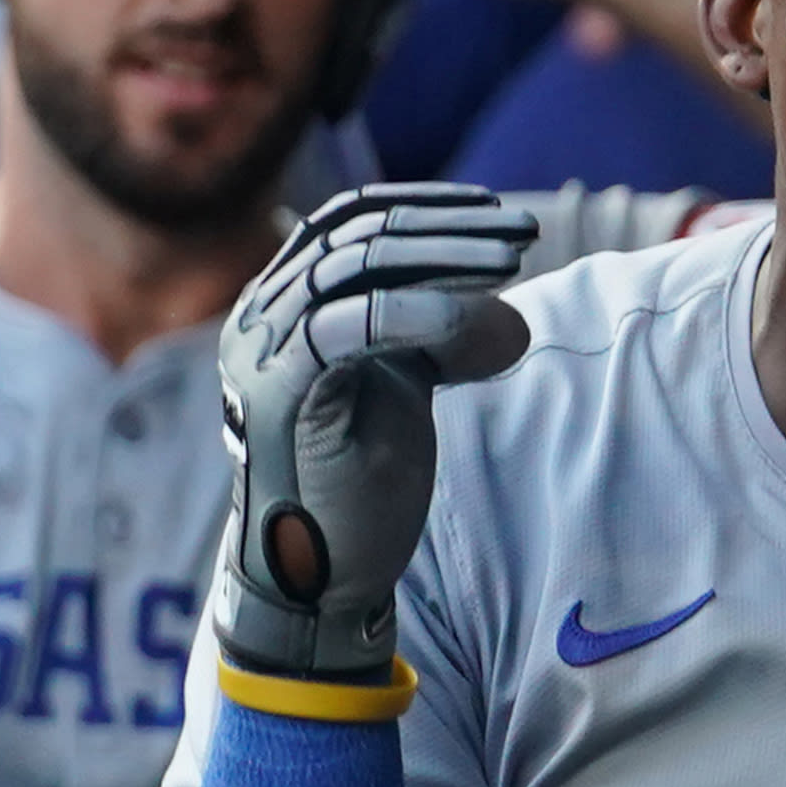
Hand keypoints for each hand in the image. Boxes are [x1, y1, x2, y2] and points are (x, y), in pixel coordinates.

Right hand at [210, 187, 537, 683]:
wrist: (321, 578)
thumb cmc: (361, 483)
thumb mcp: (401, 385)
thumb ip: (430, 332)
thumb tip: (508, 305)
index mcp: (284, 304)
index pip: (352, 220)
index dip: (427, 208)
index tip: (497, 216)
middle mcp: (261, 316)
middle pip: (358, 234)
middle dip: (450, 227)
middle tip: (524, 234)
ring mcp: (261, 351)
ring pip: (355, 266)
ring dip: (444, 258)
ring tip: (512, 264)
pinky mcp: (277, 394)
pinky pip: (347, 325)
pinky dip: (418, 312)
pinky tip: (476, 322)